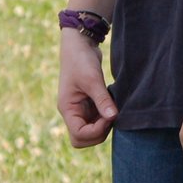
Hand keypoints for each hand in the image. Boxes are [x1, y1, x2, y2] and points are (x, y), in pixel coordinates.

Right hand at [58, 29, 116, 147]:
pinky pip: (98, 118)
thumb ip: (102, 100)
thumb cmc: (81, 60)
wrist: (80, 43)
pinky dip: (106, 116)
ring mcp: (81, 108)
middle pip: (83, 138)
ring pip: (92, 130)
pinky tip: (113, 103)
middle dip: (100, 133)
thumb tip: (114, 117)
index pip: (79, 135)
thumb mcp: (92, 79)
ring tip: (114, 107)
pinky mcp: (89, 103)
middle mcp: (72, 112)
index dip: (96, 131)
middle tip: (113, 115)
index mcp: (67, 109)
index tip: (109, 115)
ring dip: (105, 124)